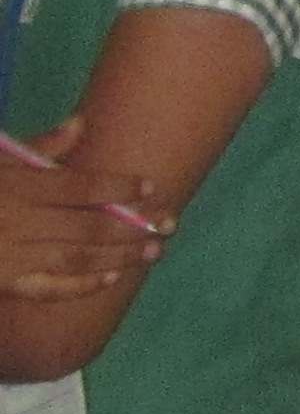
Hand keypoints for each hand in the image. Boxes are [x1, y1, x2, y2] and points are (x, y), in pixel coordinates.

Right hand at [0, 118, 167, 300]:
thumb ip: (36, 147)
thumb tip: (80, 124)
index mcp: (15, 186)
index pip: (78, 187)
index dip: (119, 187)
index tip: (151, 186)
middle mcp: (17, 221)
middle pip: (88, 226)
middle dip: (134, 226)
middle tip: (169, 223)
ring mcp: (11, 256)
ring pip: (77, 259)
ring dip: (120, 256)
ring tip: (154, 250)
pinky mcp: (4, 283)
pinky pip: (49, 289)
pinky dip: (82, 285)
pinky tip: (110, 277)